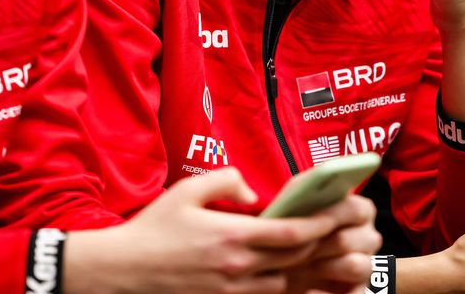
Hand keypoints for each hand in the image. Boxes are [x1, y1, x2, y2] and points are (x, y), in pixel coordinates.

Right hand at [64, 168, 340, 293]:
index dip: (322, 225)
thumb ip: (226, 181)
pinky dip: (283, 285)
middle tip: (343, 230)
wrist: (121, 271)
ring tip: (322, 250)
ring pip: (285, 282)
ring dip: (305, 266)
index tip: (338, 214)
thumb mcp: (187, 191)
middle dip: (323, 243)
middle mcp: (237, 268)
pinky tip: (291, 273)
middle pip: (296, 258)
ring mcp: (231, 292)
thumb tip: (254, 192)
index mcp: (231, 236)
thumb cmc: (153, 229)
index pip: (292, 233)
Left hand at [284, 194, 381, 293]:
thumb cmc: (293, 229)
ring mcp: (367, 264)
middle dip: (319, 246)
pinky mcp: (359, 290)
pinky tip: (309, 291)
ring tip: (302, 267)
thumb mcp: (294, 205)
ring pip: (357, 266)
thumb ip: (302, 191)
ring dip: (325, 267)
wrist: (285, 263)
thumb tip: (307, 188)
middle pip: (353, 240)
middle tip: (294, 249)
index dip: (330, 217)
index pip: (356, 209)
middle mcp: (368, 236)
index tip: (305, 225)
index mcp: (359, 210)